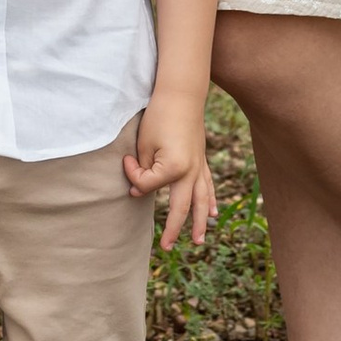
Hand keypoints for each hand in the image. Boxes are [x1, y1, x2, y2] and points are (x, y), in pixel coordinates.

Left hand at [124, 99, 215, 249]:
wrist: (181, 94)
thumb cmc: (159, 116)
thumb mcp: (144, 144)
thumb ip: (143, 171)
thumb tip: (139, 191)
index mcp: (174, 168)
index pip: (147, 184)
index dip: (133, 174)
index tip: (127, 160)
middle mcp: (191, 171)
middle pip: (182, 207)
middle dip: (174, 228)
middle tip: (166, 247)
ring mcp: (199, 166)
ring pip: (202, 200)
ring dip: (200, 222)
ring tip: (198, 241)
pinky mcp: (201, 160)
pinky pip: (208, 186)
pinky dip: (211, 201)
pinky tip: (213, 214)